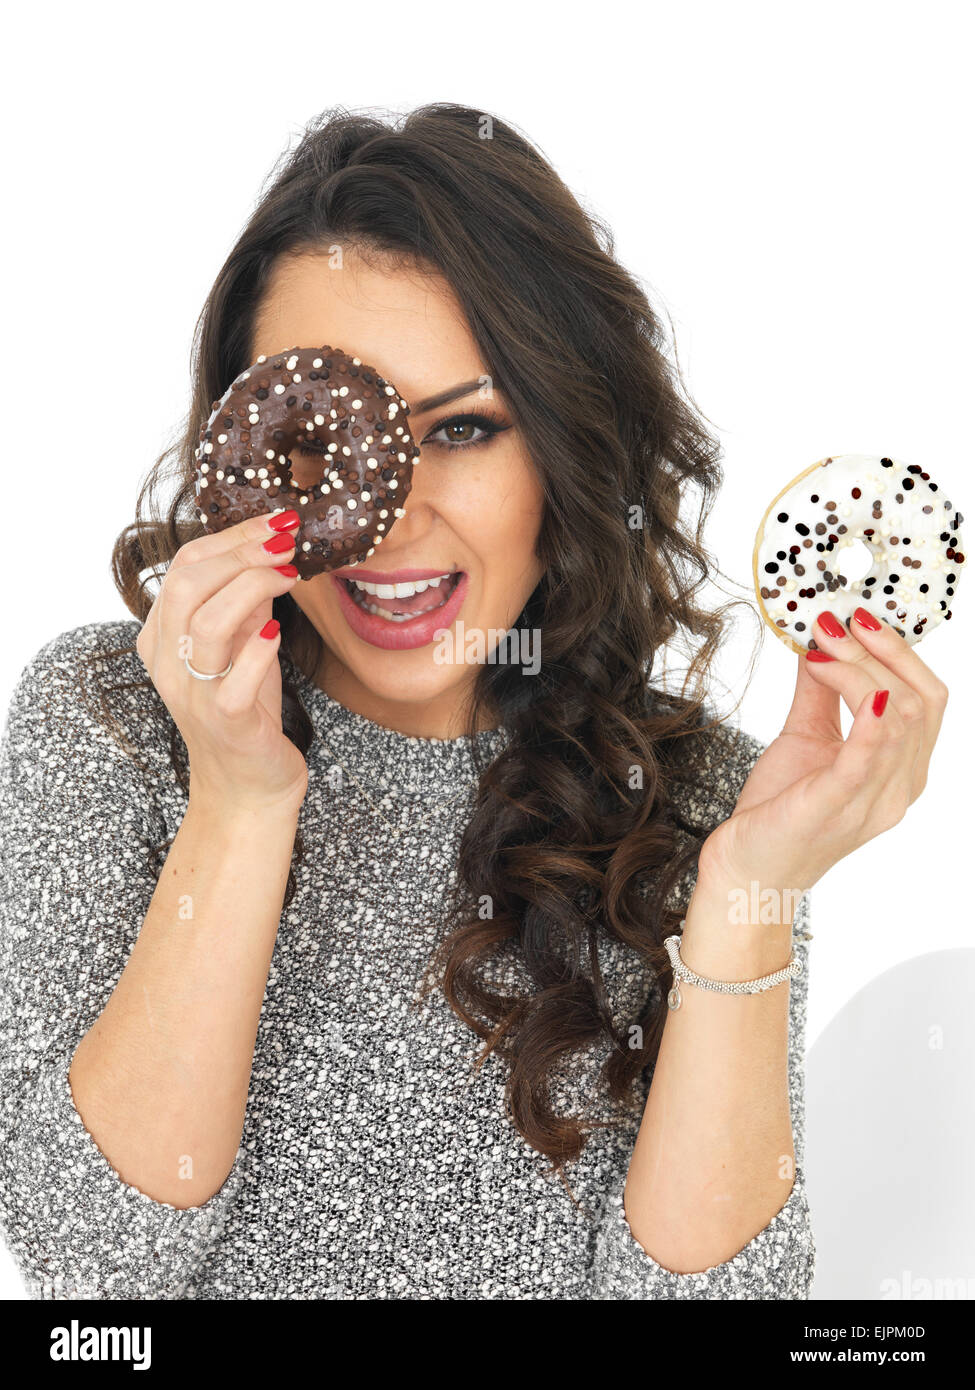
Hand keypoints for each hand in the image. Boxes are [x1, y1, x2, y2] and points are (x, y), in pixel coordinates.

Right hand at [136, 510, 309, 813]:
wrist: (248, 786)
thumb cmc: (246, 711)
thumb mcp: (241, 644)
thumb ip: (245, 601)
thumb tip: (271, 548)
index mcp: (162, 636)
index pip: (186, 565)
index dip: (234, 536)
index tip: (278, 522)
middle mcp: (167, 662)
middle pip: (189, 583)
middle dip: (244, 552)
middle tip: (288, 542)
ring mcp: (192, 693)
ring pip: (208, 621)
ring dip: (255, 587)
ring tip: (291, 576)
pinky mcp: (225, 723)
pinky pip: (235, 679)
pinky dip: (259, 649)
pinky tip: (278, 632)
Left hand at [698, 607, 948, 898]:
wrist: (747, 873)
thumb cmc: (780, 813)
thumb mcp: (804, 737)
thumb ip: (819, 691)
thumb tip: (820, 638)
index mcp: (901, 771)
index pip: (929, 700)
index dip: (902, 652)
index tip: (861, 616)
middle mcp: (899, 788)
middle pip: (919, 701)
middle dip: (881, 650)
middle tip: (837, 622)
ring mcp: (874, 800)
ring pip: (899, 715)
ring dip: (859, 667)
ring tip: (822, 644)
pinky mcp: (837, 804)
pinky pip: (870, 751)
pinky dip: (866, 708)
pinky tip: (843, 676)